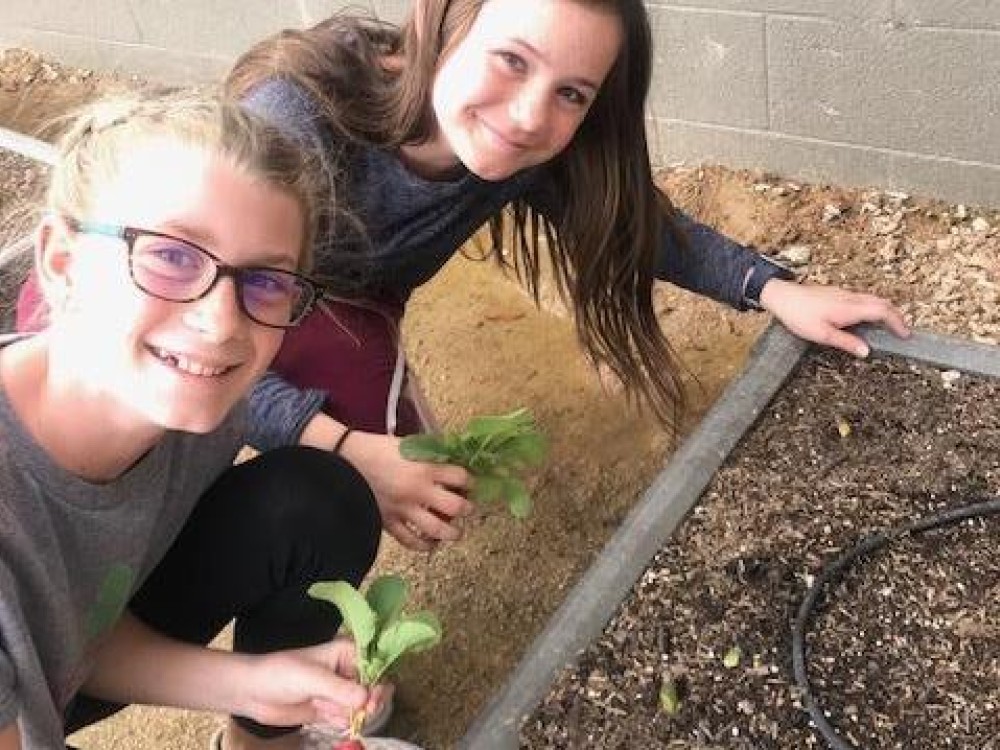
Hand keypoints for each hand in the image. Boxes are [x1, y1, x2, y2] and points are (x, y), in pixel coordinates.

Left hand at [242, 637, 391, 729]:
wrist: (252, 692)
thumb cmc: (281, 674)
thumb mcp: (312, 678)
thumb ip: (340, 689)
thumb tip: (366, 700)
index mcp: (347, 652)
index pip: (375, 664)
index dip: (379, 680)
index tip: (373, 698)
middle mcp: (347, 670)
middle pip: (374, 686)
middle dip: (372, 700)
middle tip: (364, 712)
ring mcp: (339, 691)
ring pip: (363, 704)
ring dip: (356, 713)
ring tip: (336, 713)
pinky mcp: (330, 709)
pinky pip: (348, 717)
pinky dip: (344, 721)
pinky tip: (329, 718)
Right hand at [341, 431, 473, 550]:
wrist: (346, 460)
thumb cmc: (378, 448)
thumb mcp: (408, 445)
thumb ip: (430, 456)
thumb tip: (450, 462)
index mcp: (425, 468)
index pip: (461, 478)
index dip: (471, 481)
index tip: (471, 484)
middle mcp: (418, 491)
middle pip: (455, 507)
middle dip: (467, 509)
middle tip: (468, 508)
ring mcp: (404, 509)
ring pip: (437, 529)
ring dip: (452, 533)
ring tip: (456, 532)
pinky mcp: (389, 522)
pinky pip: (410, 540)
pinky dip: (424, 545)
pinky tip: (431, 544)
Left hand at [759, 279, 909, 356]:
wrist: (782, 296)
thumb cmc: (798, 315)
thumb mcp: (822, 335)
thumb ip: (846, 343)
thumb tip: (866, 351)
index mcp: (851, 308)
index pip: (883, 312)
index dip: (898, 323)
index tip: (906, 334)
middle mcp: (851, 298)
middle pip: (883, 303)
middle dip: (897, 316)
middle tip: (903, 331)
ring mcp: (844, 293)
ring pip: (873, 299)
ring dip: (885, 311)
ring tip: (889, 325)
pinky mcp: (837, 294)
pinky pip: (863, 298)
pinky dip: (873, 307)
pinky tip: (867, 317)